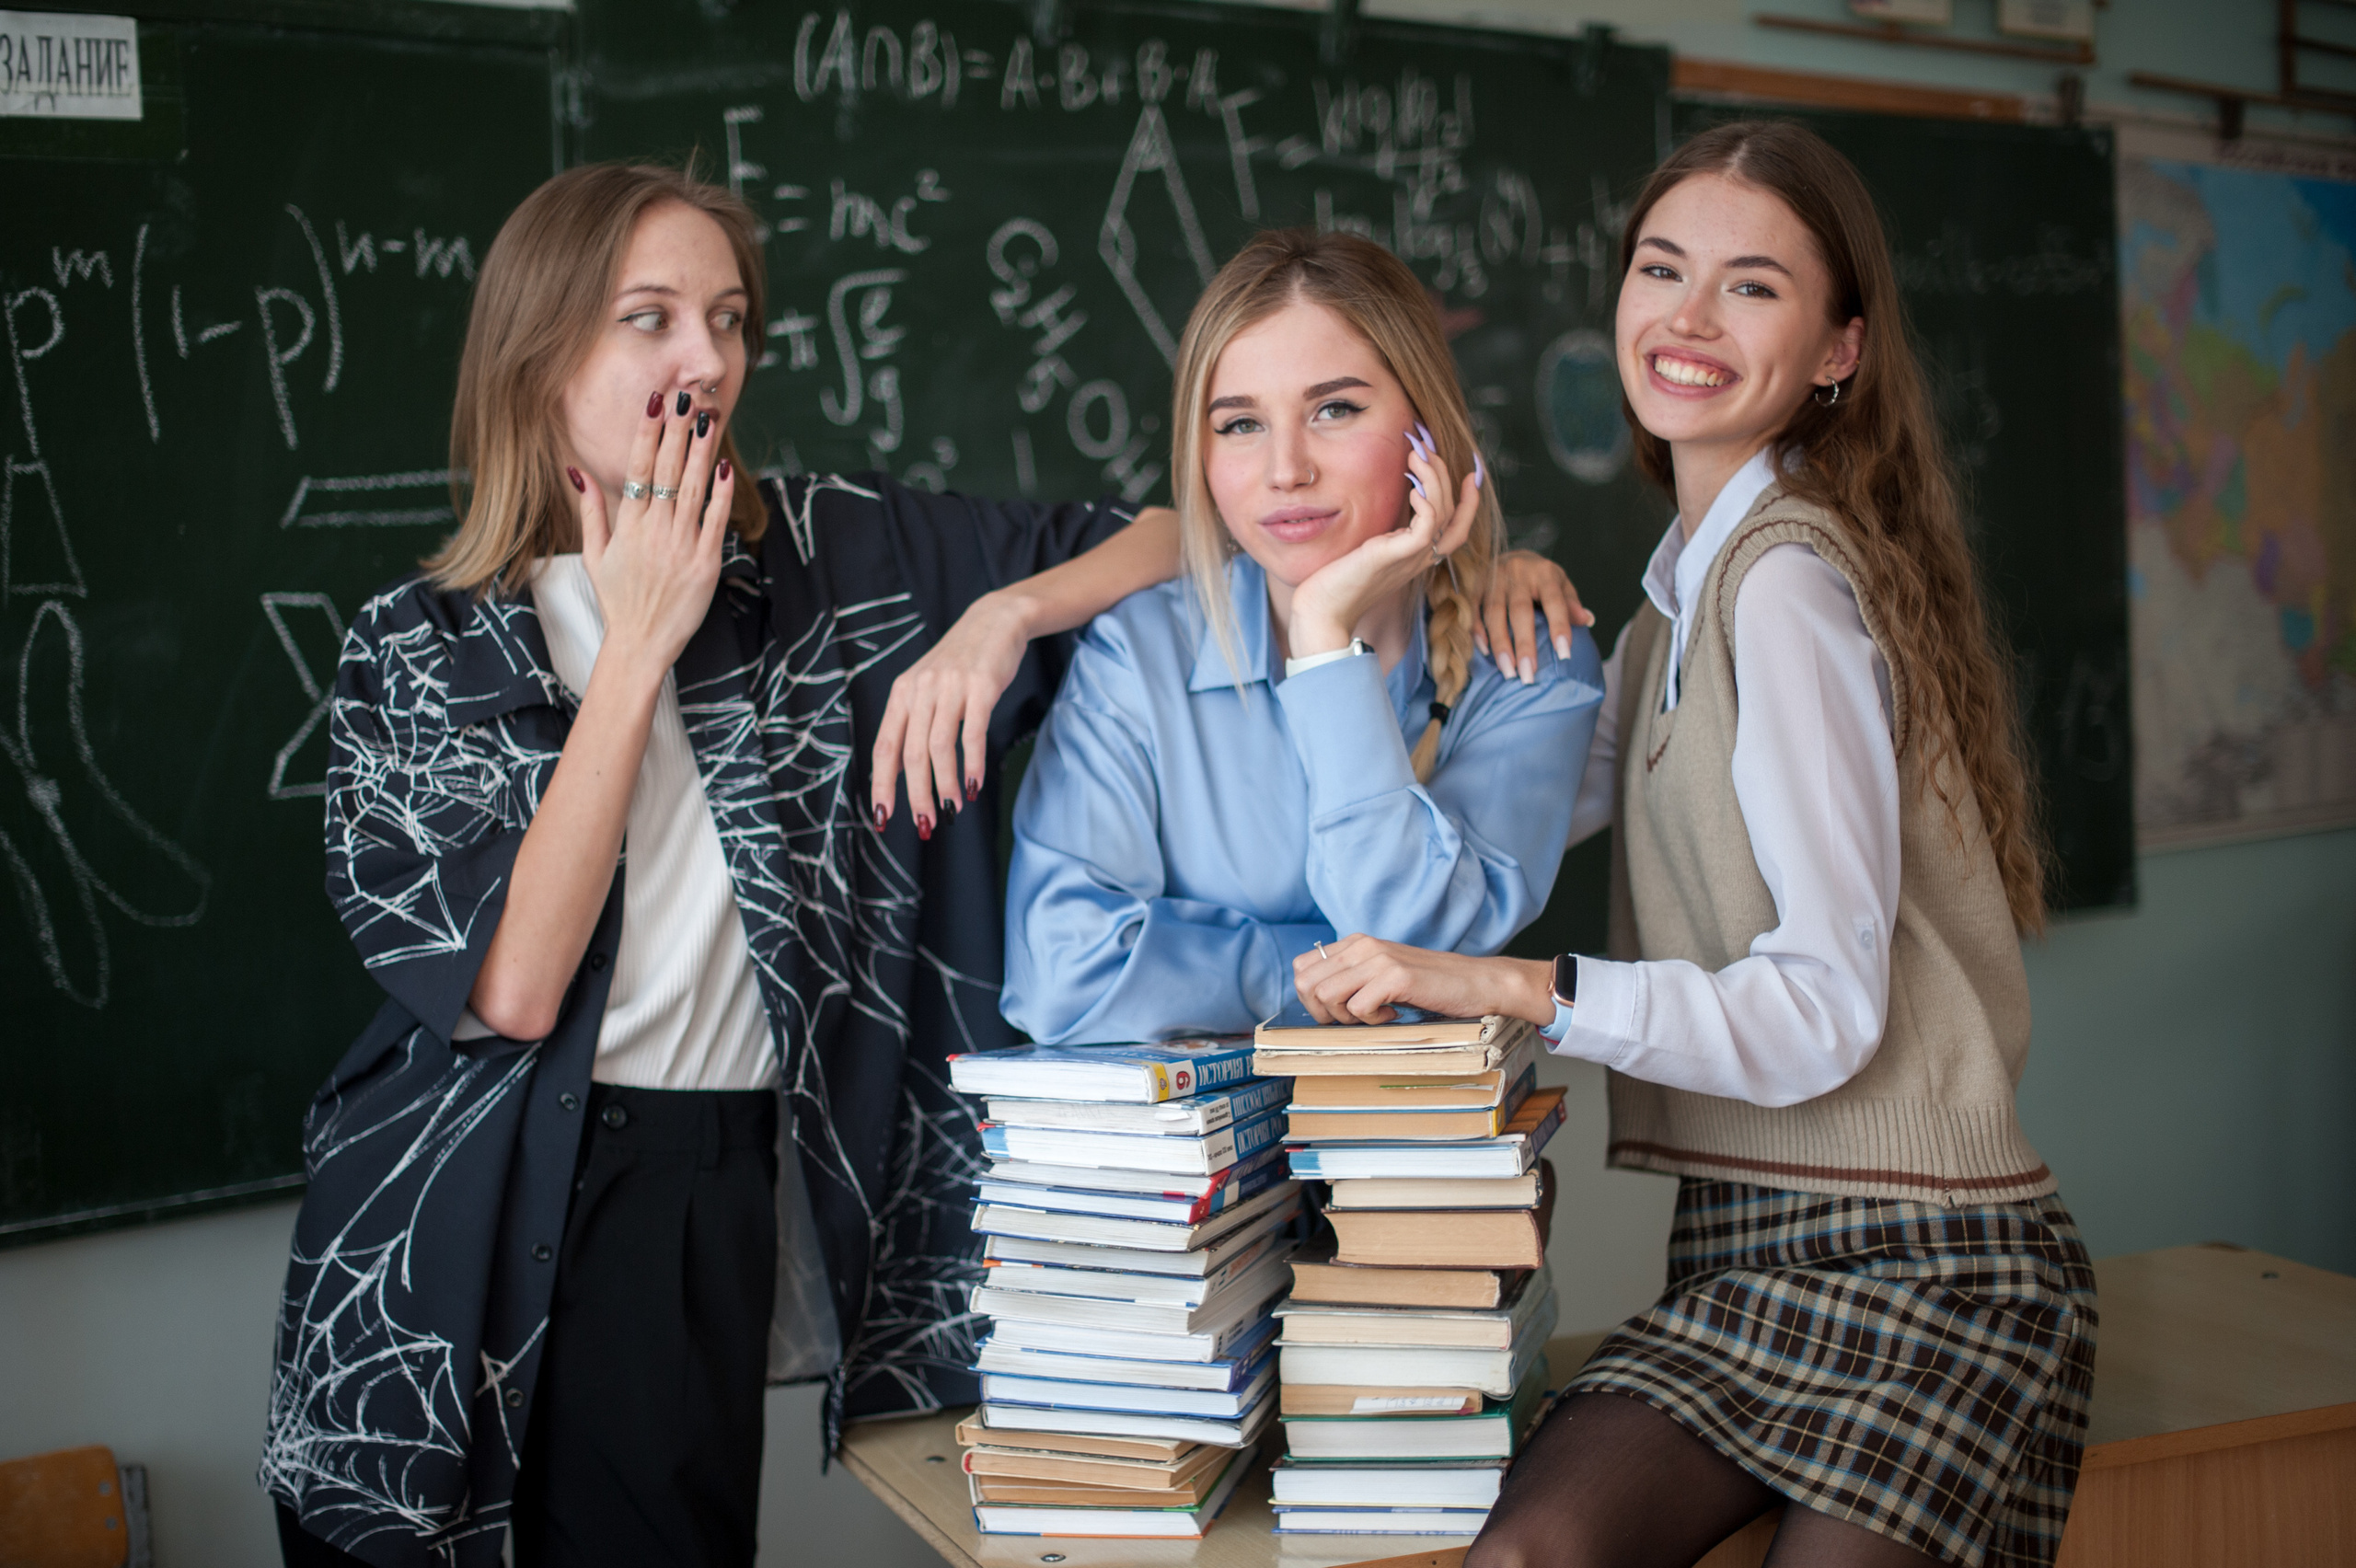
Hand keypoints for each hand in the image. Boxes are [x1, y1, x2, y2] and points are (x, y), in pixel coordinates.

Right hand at [576, 392, 731, 680]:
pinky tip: (725, 466)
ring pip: (691, 490)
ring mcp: (681, 548)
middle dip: (677, 431)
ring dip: (700, 452)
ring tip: (707, 419)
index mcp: (627, 526)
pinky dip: (720, 494)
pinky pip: (715, 522)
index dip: (647, 433)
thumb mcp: (594, 555)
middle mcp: (653, 532)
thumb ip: (591, 511)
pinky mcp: (705, 565)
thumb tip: (577, 471)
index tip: (655, 403)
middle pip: (666, 471)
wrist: (641, 644)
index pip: (638, 468)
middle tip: (686, 396)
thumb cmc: (618, 599)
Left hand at [870, 589, 1028, 837]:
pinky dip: (971, 764)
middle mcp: (921, 690)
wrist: (995, 621)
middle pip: (911, 753)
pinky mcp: (981, 686)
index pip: (885, 747)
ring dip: (944, 785)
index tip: (884, 817)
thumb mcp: (928, 686)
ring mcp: (951, 687)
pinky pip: (972, 733)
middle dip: (916, 795)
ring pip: (940, 747)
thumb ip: (915, 723)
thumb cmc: (960, 663)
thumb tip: (906, 773)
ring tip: (952, 811)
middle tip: (925, 825)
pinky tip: (973, 785)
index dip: (882, 785)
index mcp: (902, 694)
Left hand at [1287, 424, 1480, 655]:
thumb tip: (1387, 502)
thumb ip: (1384, 533)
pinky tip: (1413, 486)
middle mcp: (1420, 557)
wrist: (1322, 612)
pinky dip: (1427, 504)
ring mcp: (1410, 558)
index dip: (1469, 500)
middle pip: (1454, 513)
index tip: (1469, 472)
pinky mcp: (1394, 557)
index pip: (1458, 527)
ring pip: (1444, 513)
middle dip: (1445, 474)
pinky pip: (1426, 528)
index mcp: (1416, 555)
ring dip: (1434, 478)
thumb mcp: (1368, 549)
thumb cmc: (1337, 581)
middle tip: (1425, 446)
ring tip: (1416, 454)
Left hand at [1292, 934, 1553, 1026]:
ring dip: (1347, 1018)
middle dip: (1324, 1013)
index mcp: (1355, 944)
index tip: (1339, 1012)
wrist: (1477, 983)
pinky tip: (1395, 1014)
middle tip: (1356, 1019)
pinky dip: (1372, 1021)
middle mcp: (1362, 946)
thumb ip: (1351, 980)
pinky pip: (1357, 1007)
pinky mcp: (1396, 976)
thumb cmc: (1430, 986)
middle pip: (1307, 984)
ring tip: (1377, 1016)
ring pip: (1326, 995)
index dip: (1311, 999)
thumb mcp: (1382, 975)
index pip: (1301, 969)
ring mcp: (1378, 959)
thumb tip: (1314, 1003)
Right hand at [1478, 550, 1593, 685]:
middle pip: (1520, 611)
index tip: (1564, 655)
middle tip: (1528, 675)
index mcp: (1544, 573)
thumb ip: (1571, 602)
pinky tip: (1485, 652)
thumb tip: (1587, 620)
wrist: (1509, 554)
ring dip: (1500, 644)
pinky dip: (1478, 632)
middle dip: (1524, 644)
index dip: (1559, 627)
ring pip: (1494, 613)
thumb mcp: (1560, 583)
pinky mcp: (1476, 586)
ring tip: (1508, 672)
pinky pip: (1475, 611)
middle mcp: (1518, 573)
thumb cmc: (1539, 577)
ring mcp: (1495, 579)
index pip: (1554, 601)